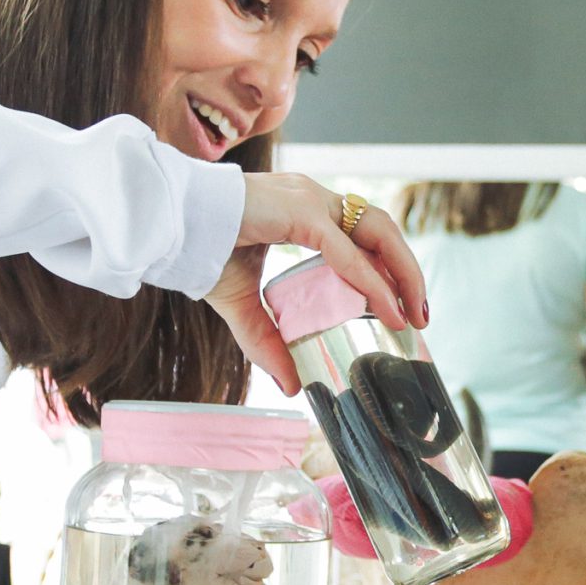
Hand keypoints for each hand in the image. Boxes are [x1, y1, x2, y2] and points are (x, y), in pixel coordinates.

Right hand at [205, 174, 428, 394]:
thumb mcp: (242, 306)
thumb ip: (267, 342)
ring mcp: (307, 200)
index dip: (387, 266)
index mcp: (303, 210)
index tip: (403, 307)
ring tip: (412, 312)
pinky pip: (343, 250)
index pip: (360, 233)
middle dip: (406, 270)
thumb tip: (290, 385)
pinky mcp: (297, 211)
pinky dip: (369, 280)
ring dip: (401, 272)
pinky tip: (385, 308)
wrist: (165, 226)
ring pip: (375, 230)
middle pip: (379, 227)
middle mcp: (312, 198)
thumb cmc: (198, 250)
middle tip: (420, 315)